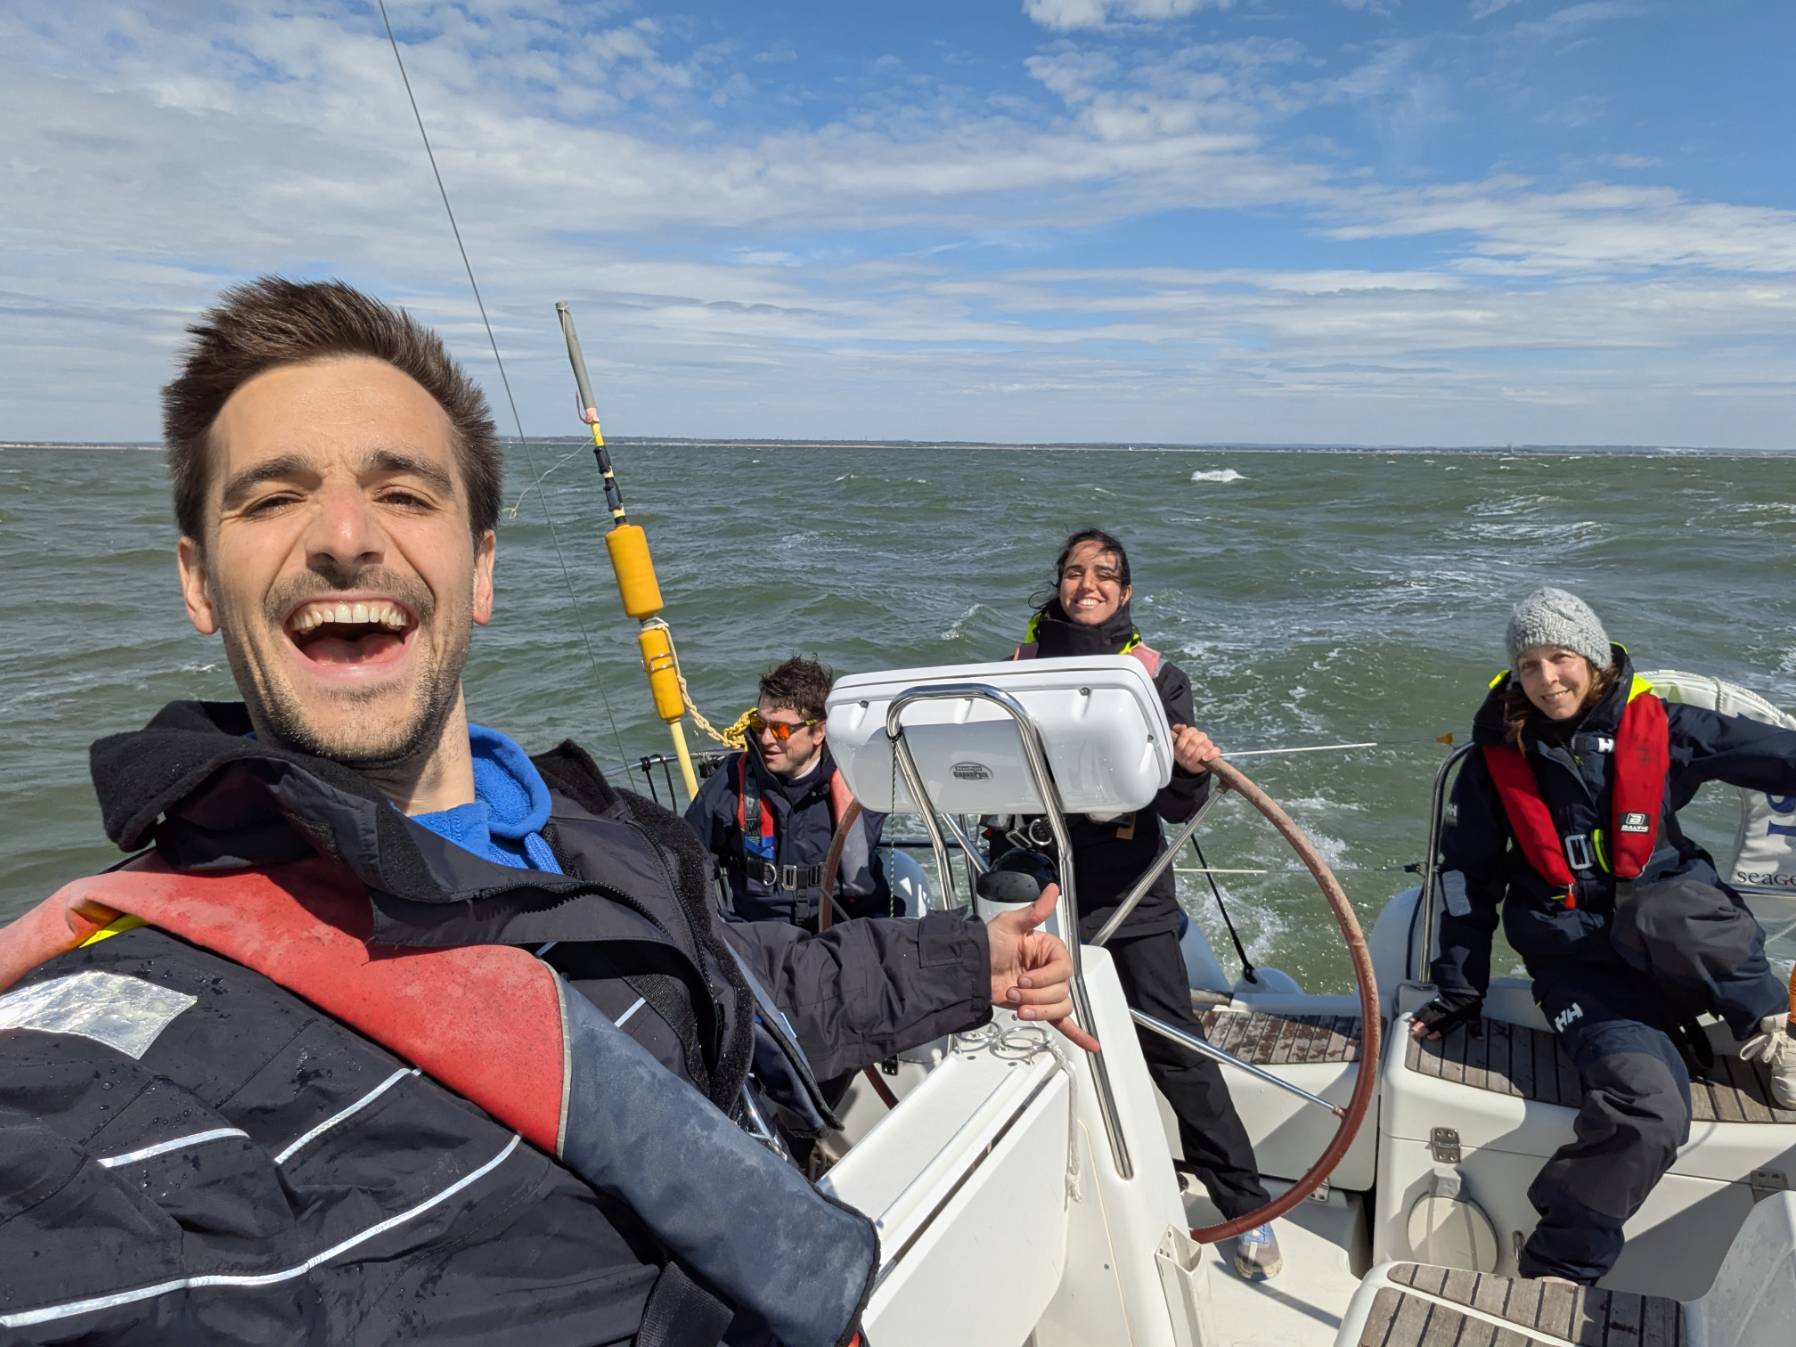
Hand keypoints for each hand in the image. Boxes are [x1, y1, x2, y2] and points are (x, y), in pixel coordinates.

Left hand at [985, 884, 1100, 1053]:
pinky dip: (1078, 1033)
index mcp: (1050, 951)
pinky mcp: (1037, 1007)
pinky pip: (1062, 1021)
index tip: (1023, 978)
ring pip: (1059, 1008)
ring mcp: (1044, 991)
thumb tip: (1052, 891)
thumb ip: (1035, 912)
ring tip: (1017, 1007)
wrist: (968, 969)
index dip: (1044, 978)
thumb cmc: (987, 945)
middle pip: (1061, 992)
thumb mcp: (1009, 925)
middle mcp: (1050, 971)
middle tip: (1013, 991)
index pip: (1063, 970)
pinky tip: (1090, 1045)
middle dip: (1035, 996)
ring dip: (1039, 1011)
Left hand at [1170, 723, 1220, 775]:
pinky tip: (1204, 758)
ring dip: (1196, 755)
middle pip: (1195, 740)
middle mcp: (1201, 736)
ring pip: (1205, 745)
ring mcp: (1208, 743)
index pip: (1186, 733)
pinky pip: (1216, 751)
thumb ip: (1176, 731)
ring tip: (1190, 762)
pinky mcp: (1214, 752)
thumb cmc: (1182, 752)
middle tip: (1184, 759)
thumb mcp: (1174, 743)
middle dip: (1188, 751)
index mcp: (1191, 732)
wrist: (1189, 763)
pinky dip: (1210, 755)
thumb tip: (1183, 726)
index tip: (1178, 752)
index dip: (1181, 743)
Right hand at [1409, 990, 1483, 1040]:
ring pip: (1428, 1012)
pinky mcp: (1436, 998)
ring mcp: (1440, 1004)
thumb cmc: (1471, 999)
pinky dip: (1420, 1011)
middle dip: (1424, 1026)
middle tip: (1415, 1032)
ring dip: (1419, 1019)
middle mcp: (1446, 1011)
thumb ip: (1475, 1027)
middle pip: (1433, 1019)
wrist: (1466, 983)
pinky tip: (1414, 1015)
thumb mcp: (1475, 1014)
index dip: (1438, 1032)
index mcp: (1455, 1016)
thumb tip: (1479, 1037)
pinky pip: (1426, 1006)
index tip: (1430, 1036)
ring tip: (1411, 1024)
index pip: (1445, 1026)